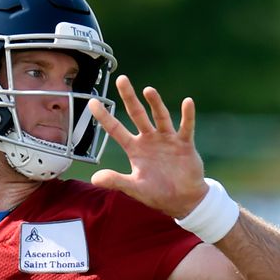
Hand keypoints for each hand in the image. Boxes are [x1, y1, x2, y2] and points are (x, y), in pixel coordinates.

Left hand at [88, 75, 206, 218]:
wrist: (183, 200)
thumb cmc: (157, 193)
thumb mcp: (134, 188)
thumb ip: (116, 181)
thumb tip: (94, 179)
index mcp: (134, 149)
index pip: (115, 129)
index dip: (104, 117)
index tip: (92, 102)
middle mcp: (149, 140)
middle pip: (137, 114)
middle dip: (129, 97)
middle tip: (122, 79)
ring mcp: (167, 140)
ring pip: (160, 117)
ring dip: (155, 103)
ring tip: (148, 90)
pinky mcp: (184, 144)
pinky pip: (186, 127)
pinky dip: (187, 115)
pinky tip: (187, 102)